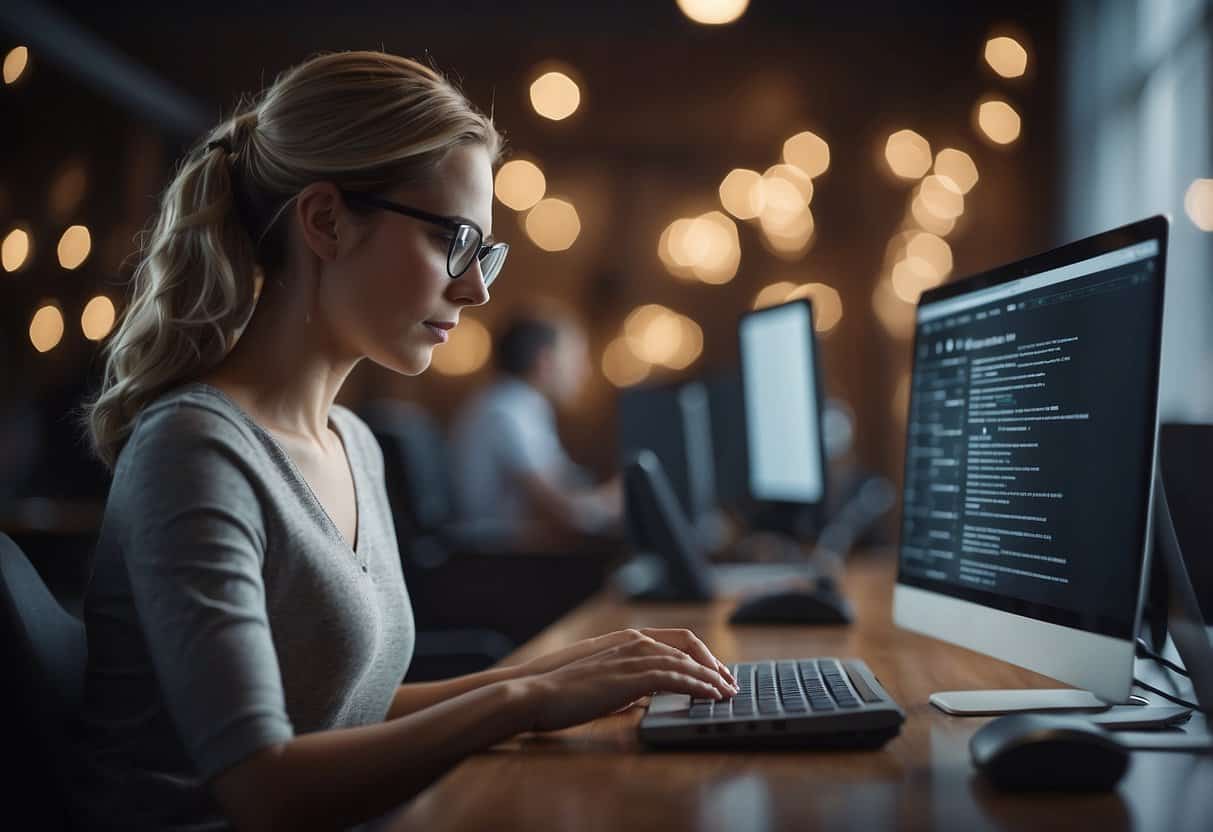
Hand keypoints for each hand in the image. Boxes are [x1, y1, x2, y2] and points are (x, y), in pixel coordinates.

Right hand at [511, 628, 736, 688]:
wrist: (538, 692)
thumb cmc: (564, 692)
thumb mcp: (603, 683)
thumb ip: (628, 684)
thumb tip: (647, 696)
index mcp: (627, 640)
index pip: (676, 641)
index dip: (700, 655)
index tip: (715, 672)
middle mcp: (634, 642)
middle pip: (687, 648)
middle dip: (712, 666)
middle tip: (730, 683)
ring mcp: (634, 657)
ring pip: (685, 663)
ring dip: (711, 678)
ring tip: (728, 693)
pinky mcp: (633, 676)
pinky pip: (676, 678)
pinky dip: (698, 686)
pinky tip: (711, 696)